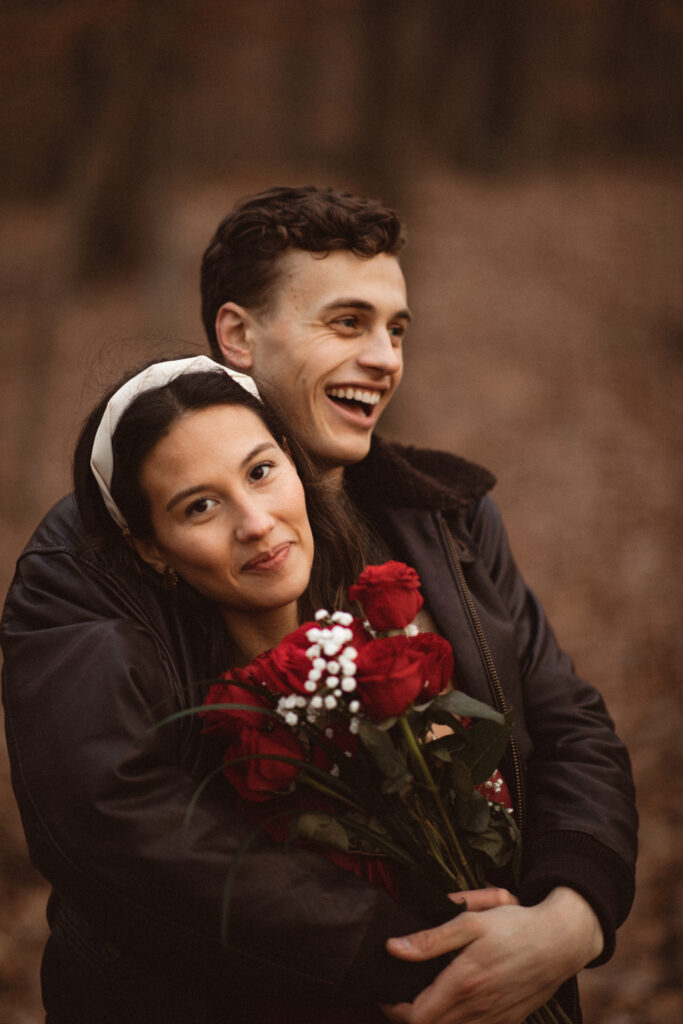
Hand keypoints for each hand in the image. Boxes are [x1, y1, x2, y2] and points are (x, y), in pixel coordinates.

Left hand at [379, 887, 602, 1023]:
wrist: (560, 941)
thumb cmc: (514, 926)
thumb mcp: (470, 922)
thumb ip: (431, 939)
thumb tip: (393, 948)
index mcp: (463, 983)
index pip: (415, 1017)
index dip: (393, 1009)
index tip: (384, 992)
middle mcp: (477, 1009)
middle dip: (408, 1015)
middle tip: (397, 994)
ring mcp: (494, 1019)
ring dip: (432, 1020)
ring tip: (421, 998)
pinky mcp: (508, 1021)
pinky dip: (455, 1022)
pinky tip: (452, 1003)